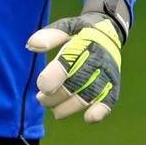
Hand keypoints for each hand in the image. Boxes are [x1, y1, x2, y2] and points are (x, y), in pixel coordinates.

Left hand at [25, 0, 129, 123]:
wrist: (109, 31)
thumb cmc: (81, 31)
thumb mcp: (67, 26)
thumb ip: (50, 35)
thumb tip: (31, 45)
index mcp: (84, 43)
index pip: (67, 63)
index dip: (53, 77)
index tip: (41, 86)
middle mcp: (97, 59)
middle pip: (74, 84)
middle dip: (55, 96)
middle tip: (41, 98)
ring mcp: (107, 73)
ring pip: (87, 96)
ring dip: (68, 107)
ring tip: (54, 110)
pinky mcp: (113, 84)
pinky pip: (109, 100)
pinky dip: (100, 111)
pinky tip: (88, 118)